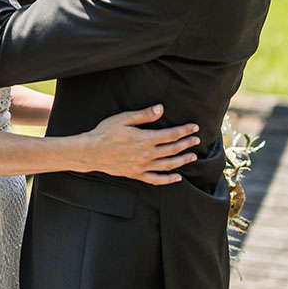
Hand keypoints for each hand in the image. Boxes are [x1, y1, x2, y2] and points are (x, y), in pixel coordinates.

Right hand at [81, 104, 199, 184]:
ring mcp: (143, 166)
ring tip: (192, 156)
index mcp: (144, 139)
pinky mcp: (137, 174)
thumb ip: (144, 115)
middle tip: (196, 140)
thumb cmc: (105, 132)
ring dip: (182, 160)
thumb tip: (160, 109)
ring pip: (168, 164)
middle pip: (172, 149)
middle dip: (186, 144)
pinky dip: (168, 179)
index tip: (194, 127)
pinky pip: (156, 179)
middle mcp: (147, 154)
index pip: (170, 135)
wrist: (90, 152)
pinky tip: (177, 177)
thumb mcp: (123, 119)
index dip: (184, 131)